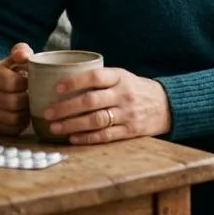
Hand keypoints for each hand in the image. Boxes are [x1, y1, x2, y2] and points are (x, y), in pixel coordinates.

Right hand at [0, 42, 33, 135]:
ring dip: (26, 113)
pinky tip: (25, 115)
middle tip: (36, 96)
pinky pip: (9, 130)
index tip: (33, 81)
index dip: (27, 83)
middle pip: (11, 102)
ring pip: (11, 118)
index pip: (11, 82)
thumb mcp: (18, 56)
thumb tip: (23, 56)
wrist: (1, 85)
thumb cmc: (15, 69)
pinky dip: (21, 125)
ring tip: (32, 105)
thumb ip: (21, 51)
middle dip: (28, 100)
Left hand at [41, 68, 170, 144]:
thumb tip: (62, 78)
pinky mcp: (130, 131)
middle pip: (91, 101)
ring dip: (72, 124)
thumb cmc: (135, 89)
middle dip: (66, 108)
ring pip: (96, 120)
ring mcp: (128, 114)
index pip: (95, 77)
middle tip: (47, 112)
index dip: (75, 82)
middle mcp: (124, 95)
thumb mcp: (122, 76)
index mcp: (120, 77)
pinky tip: (72, 138)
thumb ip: (99, 79)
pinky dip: (88, 138)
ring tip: (54, 127)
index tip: (56, 87)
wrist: (166, 105)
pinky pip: (106, 135)